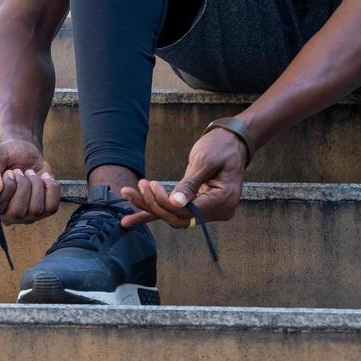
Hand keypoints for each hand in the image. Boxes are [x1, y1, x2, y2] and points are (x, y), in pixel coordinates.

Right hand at [0, 138, 60, 224]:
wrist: (23, 152)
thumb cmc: (5, 155)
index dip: (6, 189)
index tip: (8, 173)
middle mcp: (2, 213)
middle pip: (17, 212)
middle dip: (23, 184)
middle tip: (19, 171)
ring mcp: (22, 216)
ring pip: (36, 210)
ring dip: (36, 184)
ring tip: (29, 174)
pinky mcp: (41, 212)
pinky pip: (52, 207)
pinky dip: (51, 188)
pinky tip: (43, 179)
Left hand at [120, 128, 246, 228]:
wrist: (232, 140)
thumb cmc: (221, 146)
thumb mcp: (205, 161)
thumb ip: (191, 184)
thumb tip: (175, 203)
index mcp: (223, 201)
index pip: (189, 212)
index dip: (166, 203)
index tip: (151, 186)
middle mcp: (217, 211)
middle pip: (179, 217)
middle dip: (154, 204)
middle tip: (137, 187)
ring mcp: (208, 209)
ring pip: (174, 215)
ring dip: (150, 206)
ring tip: (128, 194)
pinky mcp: (198, 204)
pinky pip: (174, 210)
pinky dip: (154, 212)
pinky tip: (131, 219)